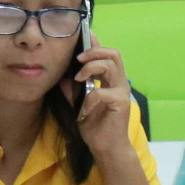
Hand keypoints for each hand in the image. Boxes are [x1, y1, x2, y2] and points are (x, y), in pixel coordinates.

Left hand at [70, 44, 139, 163]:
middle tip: (78, 59)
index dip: (96, 44)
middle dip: (94, 51)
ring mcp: (122, 92)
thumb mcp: (78, 105)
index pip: (107, 55)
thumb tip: (63, 77)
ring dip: (91, 68)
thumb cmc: (95, 126)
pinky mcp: (120, 103)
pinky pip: (102, 92)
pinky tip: (84, 110)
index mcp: (111, 80)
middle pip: (113, 54)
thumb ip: (73, 90)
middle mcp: (119, 82)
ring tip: (79, 78)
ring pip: (110, 65)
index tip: (85, 36)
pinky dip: (90, 98)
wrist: (105, 148)